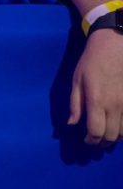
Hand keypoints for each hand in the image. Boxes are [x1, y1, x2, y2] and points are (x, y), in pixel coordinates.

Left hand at [68, 29, 122, 143]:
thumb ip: (75, 104)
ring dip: (115, 138)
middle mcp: (115, 106)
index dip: (90, 140)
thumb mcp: (77, 80)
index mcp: (96, 101)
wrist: (114, 46)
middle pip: (111, 136)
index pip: (96, 131)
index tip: (86, 140)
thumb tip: (72, 123)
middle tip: (95, 141)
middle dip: (102, 142)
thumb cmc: (92, 62)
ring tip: (106, 135)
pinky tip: (119, 127)